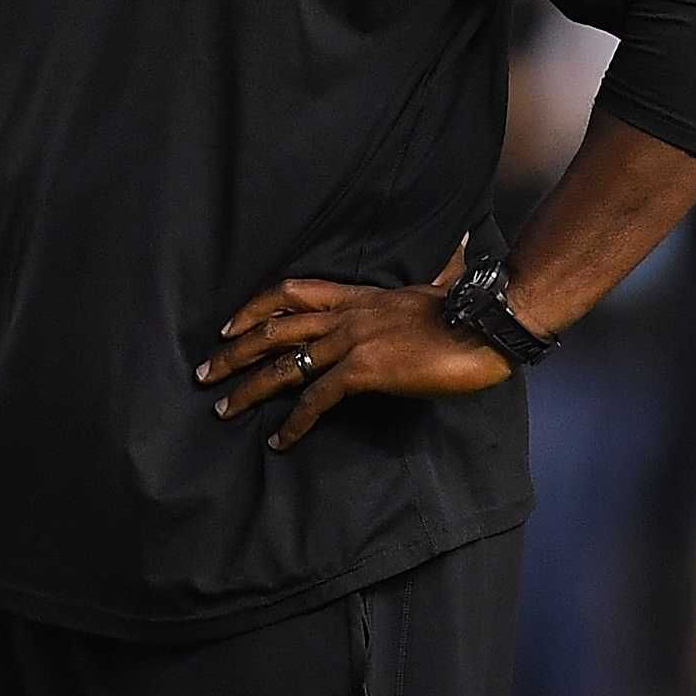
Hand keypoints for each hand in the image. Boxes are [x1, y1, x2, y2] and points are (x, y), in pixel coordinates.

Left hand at [196, 241, 508, 450]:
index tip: (230, 326)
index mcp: (360, 296)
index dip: (254, 308)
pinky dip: (294, 422)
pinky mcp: (365, 370)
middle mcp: (347, 315)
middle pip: (274, 329)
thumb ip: (432, 279)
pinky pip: (318, 398)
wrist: (491, 321)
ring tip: (222, 409)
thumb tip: (457, 254)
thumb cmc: (473, 310)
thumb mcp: (439, 289)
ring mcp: (353, 341)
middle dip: (235, 352)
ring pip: (285, 364)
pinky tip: (279, 441)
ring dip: (249, 388)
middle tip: (204, 372)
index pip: (291, 292)